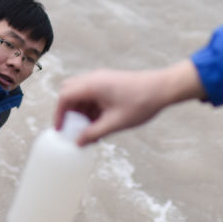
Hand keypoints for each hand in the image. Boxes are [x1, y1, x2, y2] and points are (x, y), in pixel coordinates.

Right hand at [55, 60, 206, 145]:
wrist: (163, 89)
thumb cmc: (141, 103)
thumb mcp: (115, 123)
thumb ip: (94, 133)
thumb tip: (78, 143)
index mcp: (92, 85)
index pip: (65, 96)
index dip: (59, 114)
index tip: (61, 129)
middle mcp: (94, 78)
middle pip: (70, 92)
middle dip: (68, 111)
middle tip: (72, 128)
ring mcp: (102, 79)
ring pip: (81, 93)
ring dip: (81, 111)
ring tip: (89, 130)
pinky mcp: (110, 82)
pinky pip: (93, 94)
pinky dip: (91, 107)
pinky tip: (100, 123)